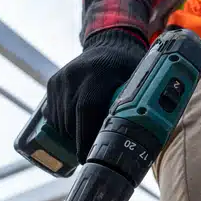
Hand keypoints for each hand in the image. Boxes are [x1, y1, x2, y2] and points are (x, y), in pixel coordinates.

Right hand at [43, 29, 145, 162]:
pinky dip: (62, 126)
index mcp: (99, 73)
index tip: (89, 158)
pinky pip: (52, 113)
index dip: (86, 137)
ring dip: (70, 136)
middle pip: (70, 120)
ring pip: (59, 120)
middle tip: (91, 155)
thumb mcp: (139, 81)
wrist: (110, 43)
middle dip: (79, 142)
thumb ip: (138, 103)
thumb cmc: (130, 66)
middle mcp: (75, 75)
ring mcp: (61, 78)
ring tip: (85, 142)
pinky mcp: (53, 82)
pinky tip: (76, 129)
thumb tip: (148, 135)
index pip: (87, 110)